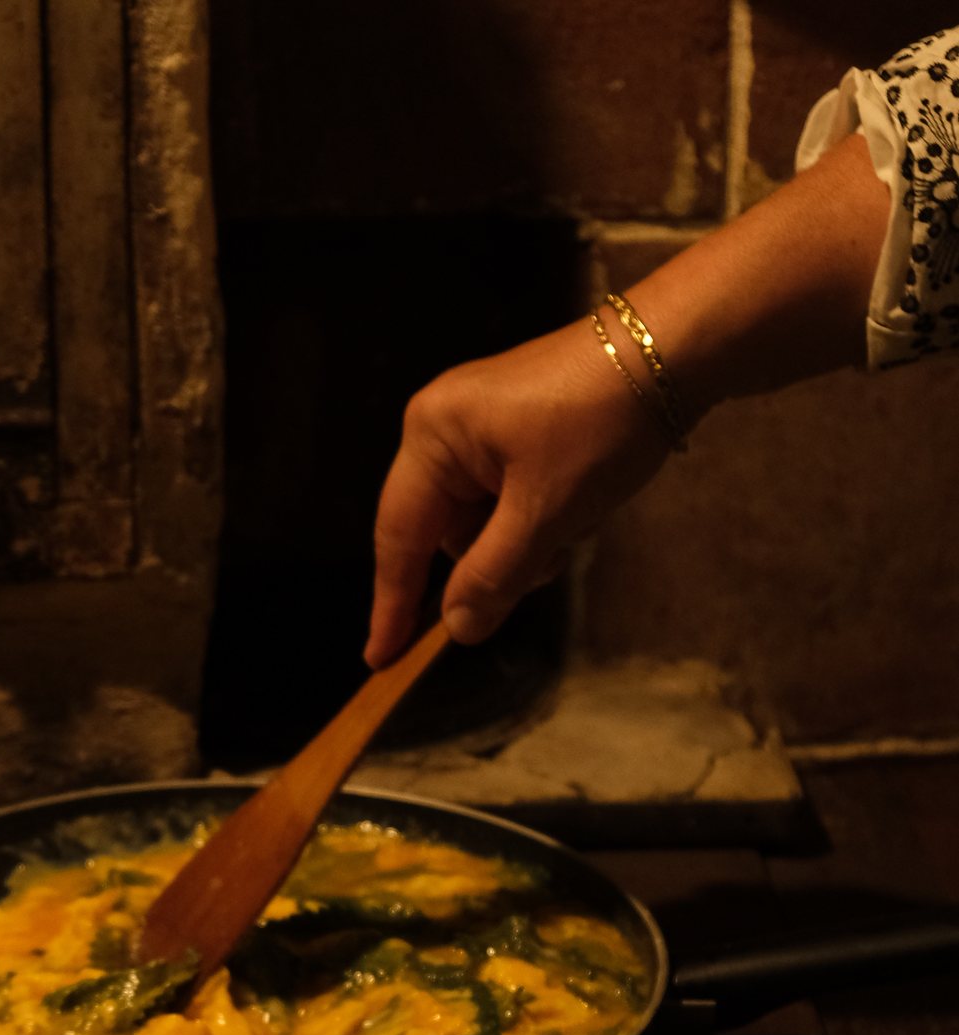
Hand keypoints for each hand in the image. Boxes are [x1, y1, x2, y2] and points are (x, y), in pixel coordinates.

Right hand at [365, 315, 672, 666]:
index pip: (398, 537)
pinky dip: (542, 519)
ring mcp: (482, 427)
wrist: (676, 350)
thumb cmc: (602, 425)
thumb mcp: (545, 514)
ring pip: (483, 524)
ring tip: (577, 518)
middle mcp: (445, 427)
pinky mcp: (519, 431)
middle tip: (549, 557)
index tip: (381, 660)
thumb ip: (493, 577)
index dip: (392, 604)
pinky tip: (583, 502)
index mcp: (433, 436)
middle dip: (494, 561)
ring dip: (527, 542)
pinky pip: (510, 501)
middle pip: (444, 533)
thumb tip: (458, 629)